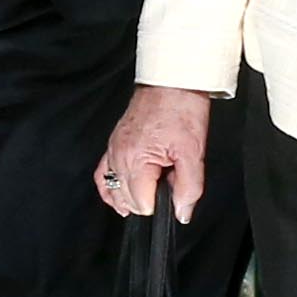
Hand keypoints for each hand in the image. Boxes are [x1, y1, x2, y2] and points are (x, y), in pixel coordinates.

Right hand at [97, 84, 212, 220]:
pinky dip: (110, 188)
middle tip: (168, 181)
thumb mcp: (194, 153)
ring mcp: (113, 149)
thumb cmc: (182, 110)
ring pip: (113, 190)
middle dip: (149, 198)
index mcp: (136, 160)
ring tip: (150, 191)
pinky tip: (120, 196)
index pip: (142, 204)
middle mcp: (119, 156)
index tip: (173, 189)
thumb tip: (182, 212)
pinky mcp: (113, 144)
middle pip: (127, 200)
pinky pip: (103, 174)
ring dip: (131, 196)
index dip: (161, 204)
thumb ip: (189, 188)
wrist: (173, 83)